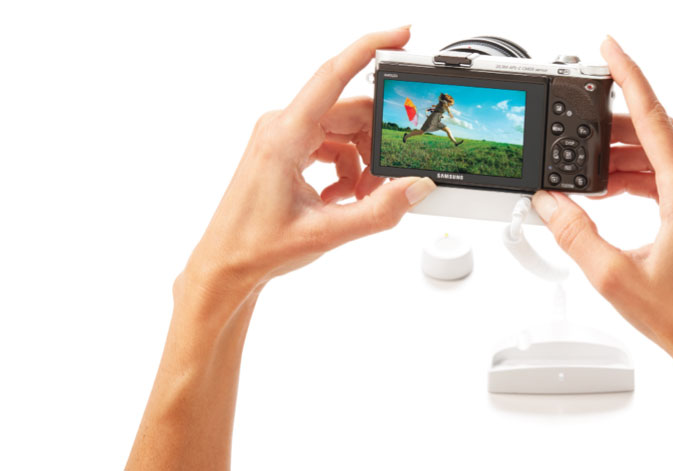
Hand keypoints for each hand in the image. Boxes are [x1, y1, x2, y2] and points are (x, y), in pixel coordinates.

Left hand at [127, 28, 434, 470]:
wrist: (225, 265)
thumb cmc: (256, 246)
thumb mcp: (327, 232)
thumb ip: (378, 211)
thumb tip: (415, 188)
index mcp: (285, 135)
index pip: (333, 74)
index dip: (370, 47)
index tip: (400, 34)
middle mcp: (282, 126)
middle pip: (350, 112)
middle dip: (377, 143)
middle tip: (390, 178)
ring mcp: (283, 136)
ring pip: (343, 130)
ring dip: (362, 161)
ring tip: (362, 198)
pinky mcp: (286, 149)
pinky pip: (330, 143)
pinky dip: (347, 166)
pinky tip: (343, 197)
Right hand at [531, 37, 672, 469]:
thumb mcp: (612, 275)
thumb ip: (574, 233)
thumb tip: (549, 203)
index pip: (653, 117)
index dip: (628, 77)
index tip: (611, 49)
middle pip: (660, 133)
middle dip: (617, 127)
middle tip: (582, 129)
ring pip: (670, 157)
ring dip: (630, 156)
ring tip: (591, 171)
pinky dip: (647, 177)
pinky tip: (619, 190)